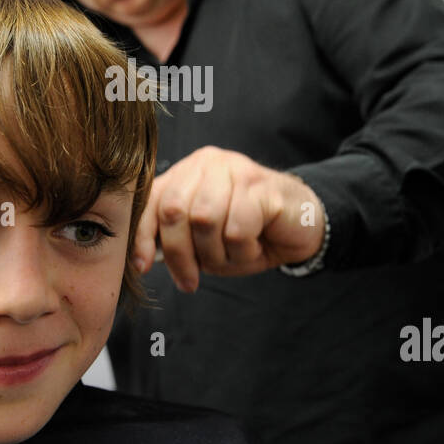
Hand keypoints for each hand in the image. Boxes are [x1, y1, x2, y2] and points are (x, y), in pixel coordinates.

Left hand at [132, 146, 325, 292]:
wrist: (301, 225)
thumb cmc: (248, 232)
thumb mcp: (203, 239)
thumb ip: (174, 238)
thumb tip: (141, 259)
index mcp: (187, 172)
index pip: (152, 200)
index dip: (143, 236)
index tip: (142, 267)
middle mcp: (208, 163)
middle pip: (175, 211)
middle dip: (181, 254)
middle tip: (193, 279)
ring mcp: (236, 170)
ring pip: (205, 221)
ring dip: (216, 253)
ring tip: (233, 256)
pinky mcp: (261, 186)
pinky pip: (237, 229)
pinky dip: (243, 250)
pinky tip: (256, 245)